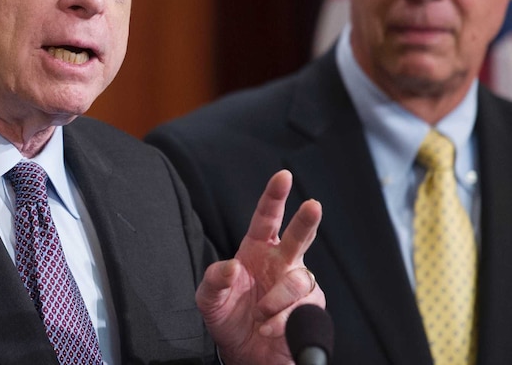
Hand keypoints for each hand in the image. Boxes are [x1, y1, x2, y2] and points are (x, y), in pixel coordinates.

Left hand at [196, 169, 323, 364]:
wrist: (243, 352)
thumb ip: (214, 280)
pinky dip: (281, 321)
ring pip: (299, 280)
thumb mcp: (209, 298)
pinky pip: (302, 311)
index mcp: (257, 249)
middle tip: (312, 205)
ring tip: (259, 315)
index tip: (282, 175)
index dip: (275, 196)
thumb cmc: (228, 315)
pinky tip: (268, 328)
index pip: (266, 218)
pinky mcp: (309, 311)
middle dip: (306, 220)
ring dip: (276, 300)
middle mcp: (281, 262)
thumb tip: (231, 266)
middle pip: (298, 236)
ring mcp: (297, 285)